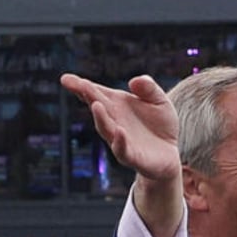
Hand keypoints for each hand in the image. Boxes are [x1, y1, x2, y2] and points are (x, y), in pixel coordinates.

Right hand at [60, 73, 183, 236]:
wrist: (169, 155)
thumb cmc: (160, 126)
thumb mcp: (159, 102)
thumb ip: (149, 89)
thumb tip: (134, 81)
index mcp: (116, 106)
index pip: (95, 94)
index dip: (81, 86)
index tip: (66, 79)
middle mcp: (113, 122)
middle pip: (98, 109)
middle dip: (88, 97)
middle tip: (80, 85)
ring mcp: (120, 140)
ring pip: (106, 130)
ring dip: (101, 118)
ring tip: (96, 104)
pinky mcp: (133, 157)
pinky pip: (123, 150)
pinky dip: (120, 141)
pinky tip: (120, 131)